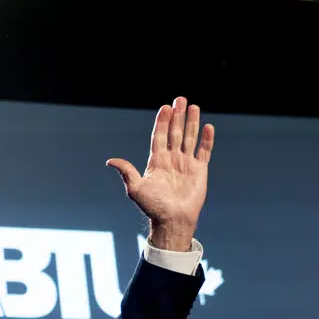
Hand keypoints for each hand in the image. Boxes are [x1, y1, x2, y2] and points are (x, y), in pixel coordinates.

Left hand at [106, 97, 214, 251]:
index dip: (162, 122)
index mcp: (156, 162)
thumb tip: (110, 161)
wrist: (172, 220)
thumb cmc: (152, 207)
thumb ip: (126, 172)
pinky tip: (208, 127)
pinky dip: (206, 140)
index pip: (159, 136)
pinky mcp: (199, 170)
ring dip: (192, 123)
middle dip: (177, 116)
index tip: (165, 107)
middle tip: (180, 99)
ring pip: (189, 138)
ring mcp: (185, 164)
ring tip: (194, 107)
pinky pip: (204, 151)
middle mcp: (171, 160)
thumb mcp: (135, 189)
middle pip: (175, 133)